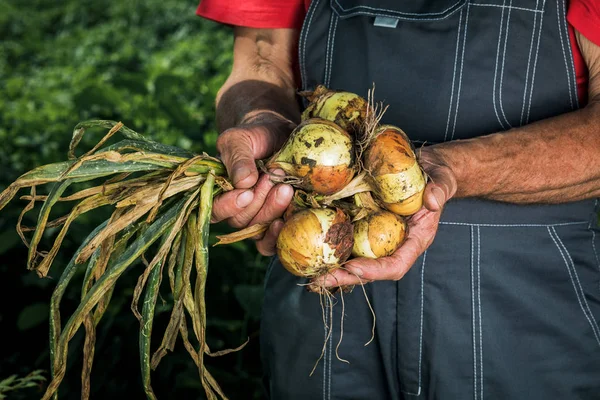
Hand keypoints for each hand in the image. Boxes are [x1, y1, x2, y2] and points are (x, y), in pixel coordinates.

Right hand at [211, 116, 294, 255]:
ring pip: (258, 230)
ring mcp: (258, 217)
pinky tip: (285, 222)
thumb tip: (242, 183)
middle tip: (273, 176)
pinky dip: (277, 236)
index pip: (215, 210)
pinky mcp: (277, 221)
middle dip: (259, 201)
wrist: (282, 136)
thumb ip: (238, 156)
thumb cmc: (257, 136)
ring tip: (285, 188)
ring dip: (272, 211)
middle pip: (240, 221)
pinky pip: (272, 242)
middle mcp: (236, 210)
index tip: (246, 192)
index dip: (229, 206)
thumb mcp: (242, 138)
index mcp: (219, 191)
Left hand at [314, 146, 456, 286]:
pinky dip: (328, 246)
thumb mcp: (441, 179)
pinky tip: (307, 248)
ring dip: (331, 268)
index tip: (354, 268)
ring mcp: (377, 238)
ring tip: (309, 274)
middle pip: (369, 270)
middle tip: (321, 281)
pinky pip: (346, 240)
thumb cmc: (434, 176)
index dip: (375, 270)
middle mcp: (393, 245)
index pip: (395, 265)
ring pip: (354, 260)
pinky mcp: (364, 227)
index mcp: (414, 240)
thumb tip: (432, 200)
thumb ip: (439, 189)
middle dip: (345, 277)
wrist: (425, 168)